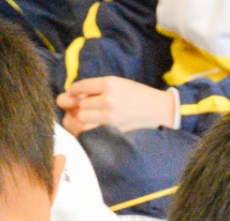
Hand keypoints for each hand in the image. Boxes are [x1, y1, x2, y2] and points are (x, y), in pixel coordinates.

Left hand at [57, 77, 175, 134]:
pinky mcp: (112, 128)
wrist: (158, 110)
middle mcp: (108, 98)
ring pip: (83, 117)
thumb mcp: (119, 84)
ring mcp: (110, 116)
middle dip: (78, 105)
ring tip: (88, 115)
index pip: (81, 86)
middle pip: (80, 103)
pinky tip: (93, 124)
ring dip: (82, 117)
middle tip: (80, 106)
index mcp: (110, 83)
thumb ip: (99, 88)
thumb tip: (74, 95)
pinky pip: (91, 128)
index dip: (73, 90)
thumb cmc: (138, 95)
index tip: (70, 93)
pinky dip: (88, 126)